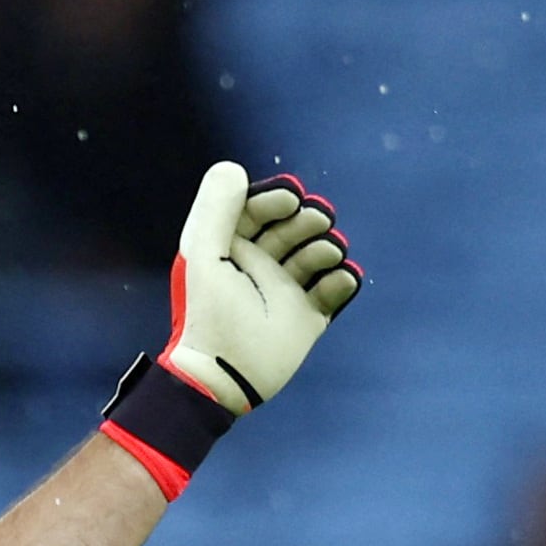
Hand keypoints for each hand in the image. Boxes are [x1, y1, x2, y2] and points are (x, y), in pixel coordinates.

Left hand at [159, 165, 361, 413]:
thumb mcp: (203, 256)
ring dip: (328, 248)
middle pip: (294, 228)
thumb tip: (233, 168)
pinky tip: (340, 280)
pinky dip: (342, 281)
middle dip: (309, 220)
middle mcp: (260, 267)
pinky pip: (333, 292)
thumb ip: (215, 210)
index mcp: (232, 249)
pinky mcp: (306, 319)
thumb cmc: (208, 315)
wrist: (222, 377)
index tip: (291, 199)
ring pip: (317, 256)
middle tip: (319, 223)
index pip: (259, 210)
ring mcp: (285, 292)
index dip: (277, 199)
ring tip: (328, 255)